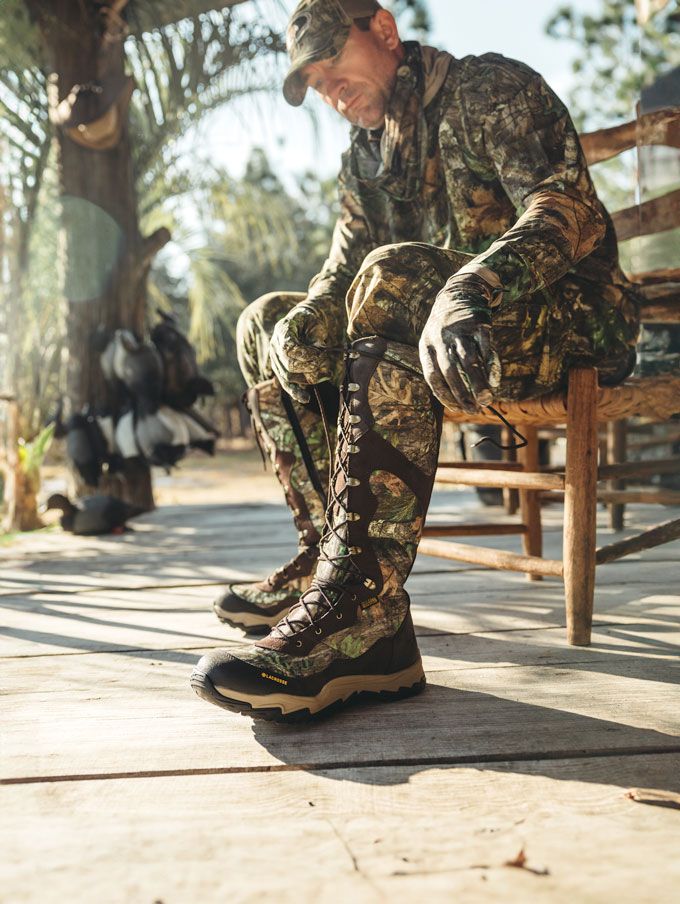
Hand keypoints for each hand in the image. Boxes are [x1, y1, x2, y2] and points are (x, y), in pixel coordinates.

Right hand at [269, 302, 341, 403]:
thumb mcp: (316, 323)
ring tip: (323, 369)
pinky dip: (296, 392)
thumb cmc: (311, 321)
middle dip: (310, 366)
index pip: (288, 348)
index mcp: (281, 330)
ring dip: (308, 376)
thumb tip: (318, 351)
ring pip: (288, 377)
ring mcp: (276, 359)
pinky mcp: (281, 370)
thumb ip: (316, 336)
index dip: (306, 354)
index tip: (320, 353)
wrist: (304, 322)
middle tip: (323, 360)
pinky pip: (286, 384)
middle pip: (289, 365)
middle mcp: (274, 345)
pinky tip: (305, 398)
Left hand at [419, 278, 500, 412]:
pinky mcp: (479, 323)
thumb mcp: (435, 343)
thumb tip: (456, 401)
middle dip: (463, 393)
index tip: (457, 408)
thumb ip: (443, 368)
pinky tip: (495, 379)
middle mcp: (441, 338)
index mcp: (426, 346)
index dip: (444, 394)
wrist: (461, 291)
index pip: (432, 376)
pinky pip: (486, 347)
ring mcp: (460, 330)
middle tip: (475, 409)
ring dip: (478, 382)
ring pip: (469, 360)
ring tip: (486, 399)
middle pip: (451, 370)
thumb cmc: (447, 329)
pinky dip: (491, 365)